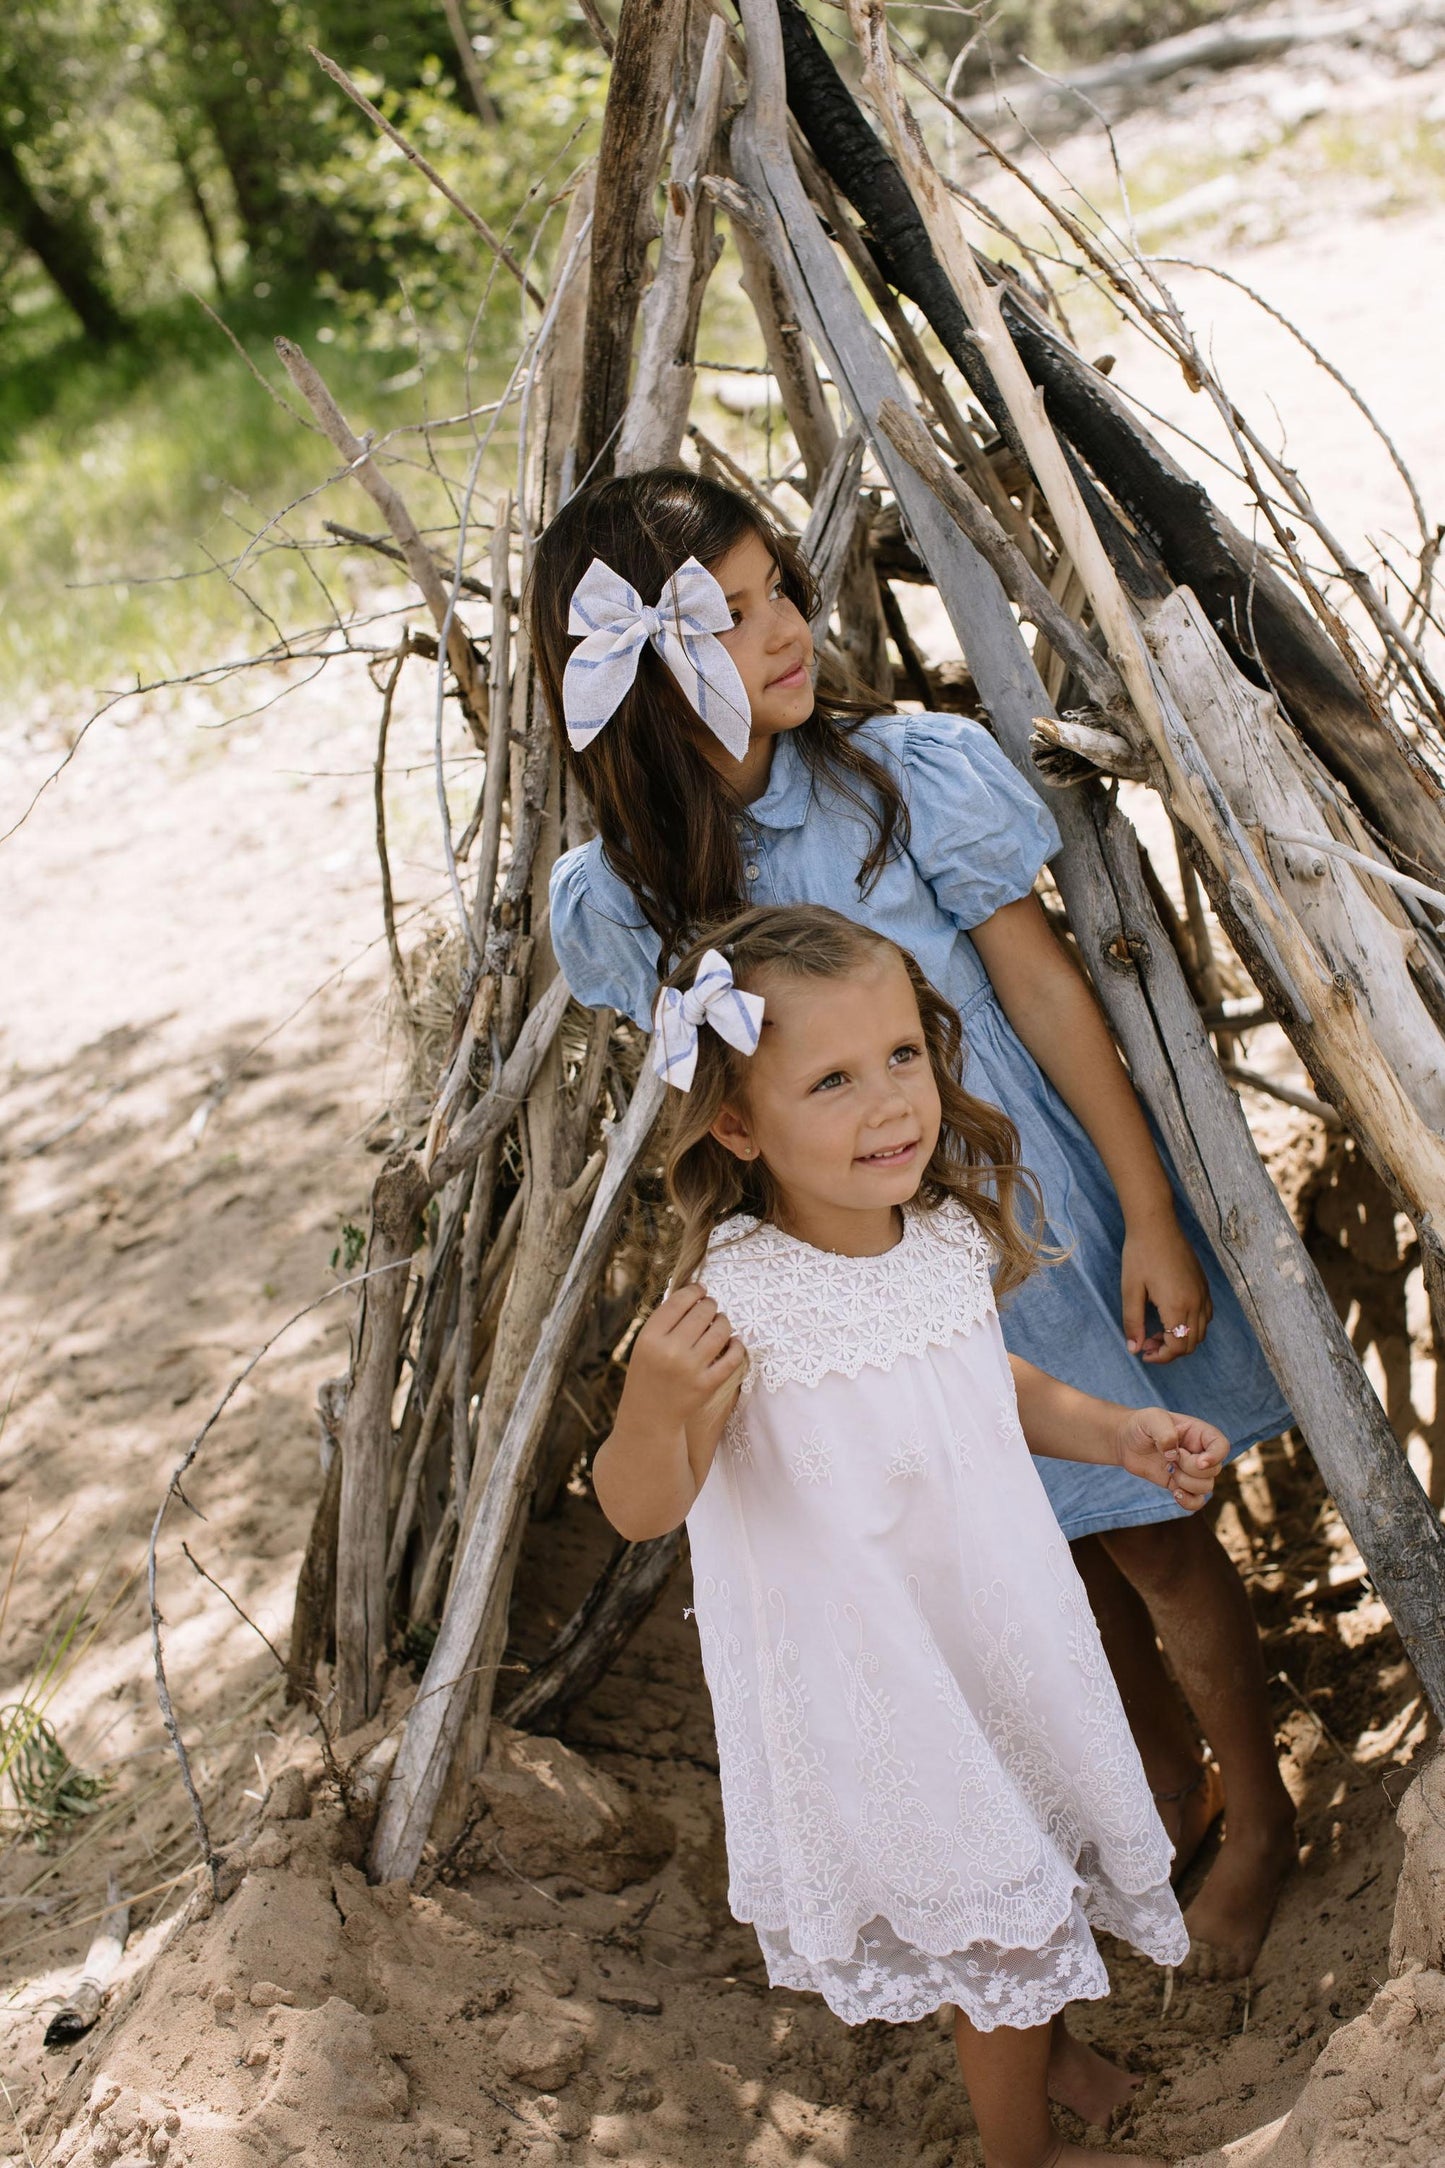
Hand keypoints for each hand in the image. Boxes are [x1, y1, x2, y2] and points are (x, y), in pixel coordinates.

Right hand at [618, 1282, 744, 1435]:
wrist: (648, 1416)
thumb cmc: (648, 1374)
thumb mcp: (645, 1344)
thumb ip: (666, 1320)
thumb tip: (695, 1292)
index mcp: (650, 1337)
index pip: (679, 1301)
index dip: (694, 1290)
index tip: (701, 1290)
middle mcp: (670, 1351)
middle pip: (702, 1312)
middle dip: (710, 1305)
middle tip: (711, 1307)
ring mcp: (690, 1369)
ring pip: (721, 1330)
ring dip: (724, 1322)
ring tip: (721, 1323)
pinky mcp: (707, 1385)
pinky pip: (733, 1357)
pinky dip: (737, 1346)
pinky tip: (734, 1342)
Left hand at [1115, 1407, 1227, 1510]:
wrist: (1126, 1441)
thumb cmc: (1142, 1425)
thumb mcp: (1152, 1419)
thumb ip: (1165, 1433)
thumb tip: (1173, 1455)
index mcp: (1199, 1433)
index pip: (1222, 1446)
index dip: (1216, 1457)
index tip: (1199, 1462)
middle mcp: (1200, 1453)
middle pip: (1213, 1470)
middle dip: (1190, 1468)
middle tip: (1170, 1456)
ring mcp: (1192, 1471)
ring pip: (1206, 1487)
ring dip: (1185, 1482)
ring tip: (1168, 1468)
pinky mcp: (1181, 1485)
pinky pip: (1196, 1502)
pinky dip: (1188, 1502)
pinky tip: (1175, 1493)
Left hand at [1121, 1208, 1212, 1362]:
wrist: (1156, 1225)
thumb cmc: (1140, 1255)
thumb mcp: (1130, 1290)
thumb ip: (1133, 1322)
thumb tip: (1134, 1349)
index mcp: (1177, 1306)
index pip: (1177, 1347)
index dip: (1160, 1356)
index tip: (1143, 1352)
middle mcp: (1196, 1303)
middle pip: (1191, 1344)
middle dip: (1170, 1351)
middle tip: (1147, 1342)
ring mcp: (1203, 1294)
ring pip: (1201, 1332)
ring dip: (1181, 1340)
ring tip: (1158, 1332)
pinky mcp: (1204, 1285)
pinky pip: (1206, 1316)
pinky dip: (1192, 1326)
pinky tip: (1172, 1318)